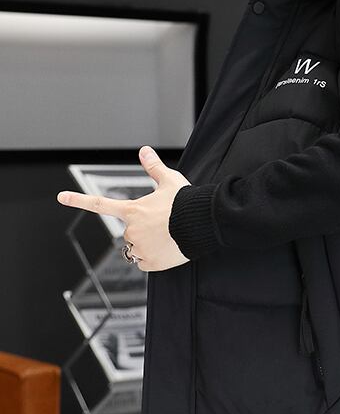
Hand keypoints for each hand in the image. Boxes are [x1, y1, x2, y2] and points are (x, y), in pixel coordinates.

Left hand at [56, 146, 191, 271]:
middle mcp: (132, 230)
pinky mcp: (151, 263)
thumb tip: (144, 150)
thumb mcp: (170, 181)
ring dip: (148, 245)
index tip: (61, 197)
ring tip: (167, 237)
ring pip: (137, 249)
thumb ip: (154, 168)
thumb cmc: (186, 202)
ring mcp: (140, 248)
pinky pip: (145, 263)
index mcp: (132, 210)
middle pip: (129, 233)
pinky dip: (154, 258)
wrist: (203, 223)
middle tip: (163, 225)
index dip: (79, 200)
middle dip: (142, 230)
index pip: (100, 204)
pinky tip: (167, 249)